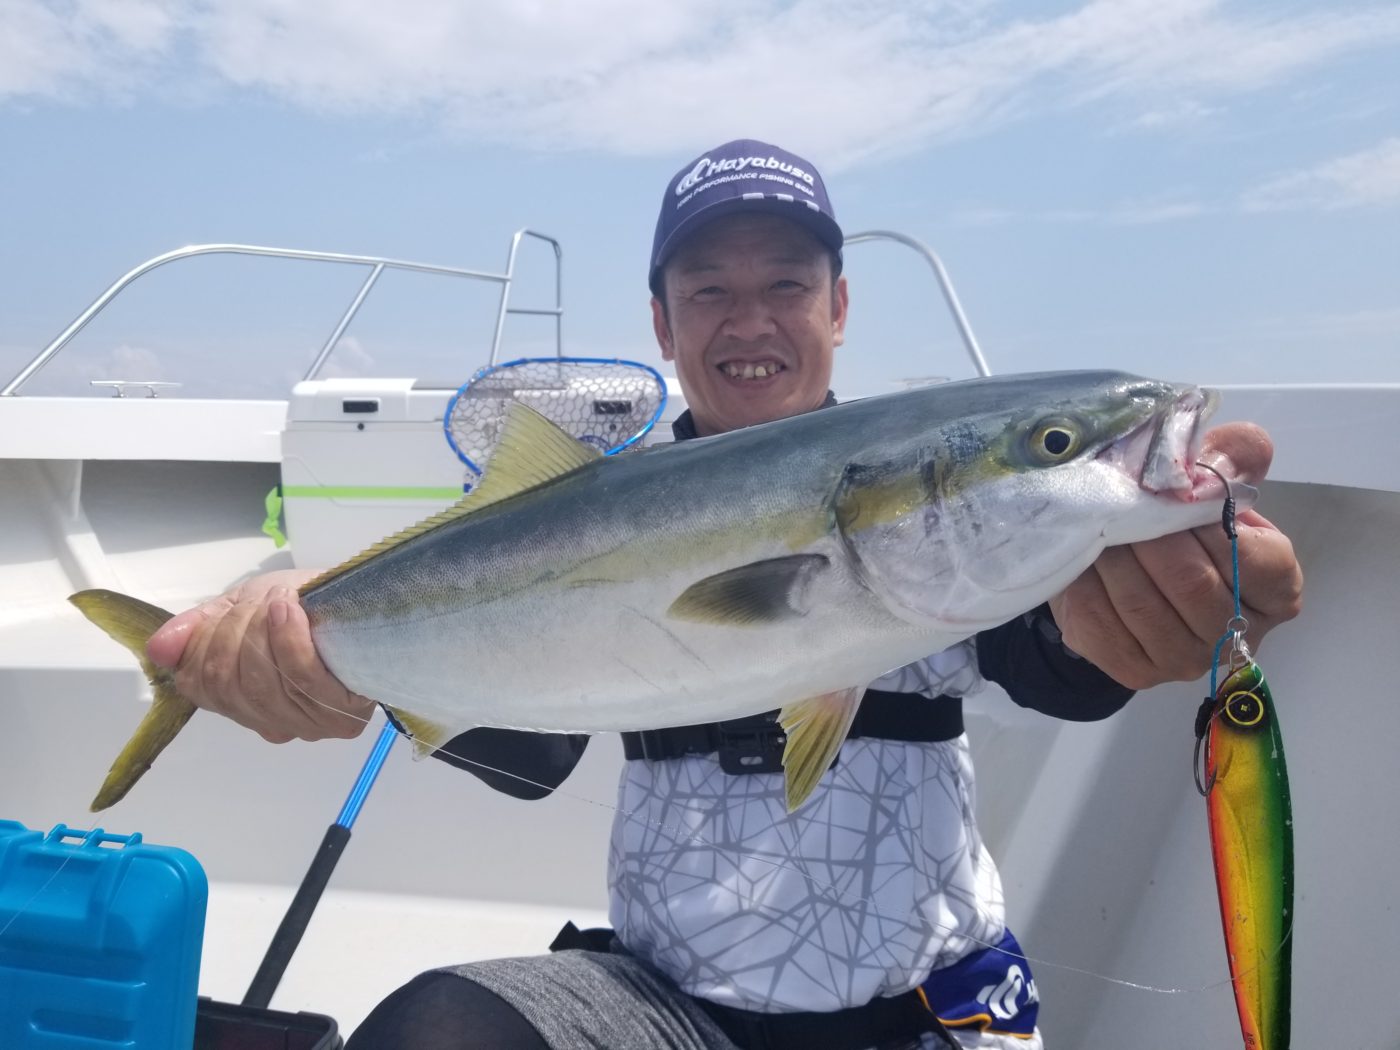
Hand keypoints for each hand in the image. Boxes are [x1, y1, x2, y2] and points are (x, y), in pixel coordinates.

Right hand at [147, 569, 374, 741]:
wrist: (361, 598)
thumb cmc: (302, 606)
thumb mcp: (239, 608)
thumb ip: (196, 630)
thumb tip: (158, 649)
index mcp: (244, 705)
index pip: (203, 687)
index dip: (205, 646)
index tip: (226, 613)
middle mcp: (275, 723)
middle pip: (231, 684)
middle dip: (236, 632)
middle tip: (258, 601)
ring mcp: (311, 723)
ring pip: (264, 683)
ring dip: (264, 632)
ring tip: (278, 601)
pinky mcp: (345, 712)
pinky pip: (304, 680)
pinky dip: (290, 641)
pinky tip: (288, 612)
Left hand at [1049, 423, 1303, 691]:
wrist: (1124, 582)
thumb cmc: (1179, 533)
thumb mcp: (1207, 491)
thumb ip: (1231, 462)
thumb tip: (1245, 444)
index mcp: (1276, 592)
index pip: (1257, 561)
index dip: (1213, 524)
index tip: (1180, 496)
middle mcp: (1238, 634)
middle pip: (1192, 583)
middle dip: (1151, 536)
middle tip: (1124, 505)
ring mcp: (1185, 660)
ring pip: (1142, 604)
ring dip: (1114, 557)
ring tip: (1101, 527)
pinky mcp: (1134, 670)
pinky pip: (1102, 621)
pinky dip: (1086, 584)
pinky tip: (1085, 560)